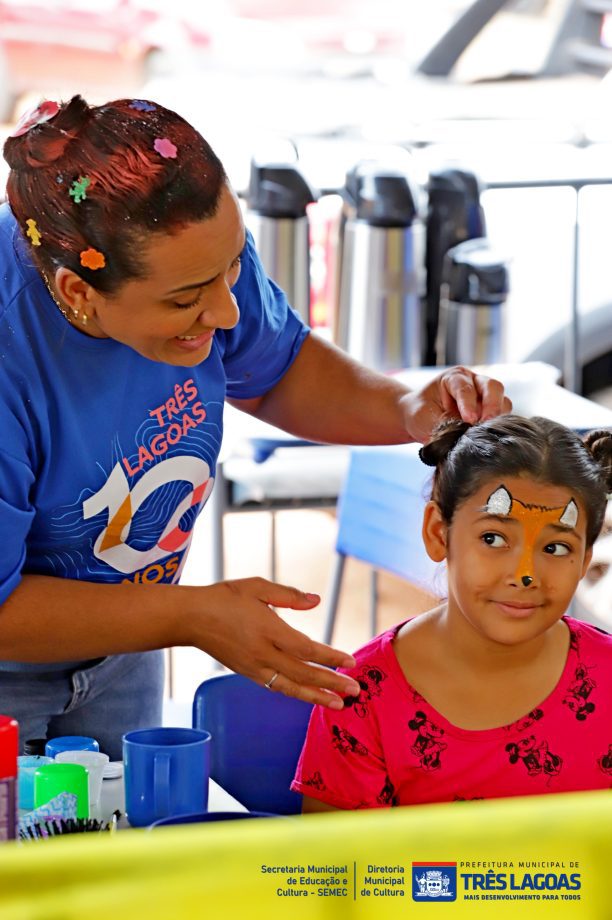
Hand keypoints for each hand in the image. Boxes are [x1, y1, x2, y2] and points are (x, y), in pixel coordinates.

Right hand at [191, 577, 360, 707]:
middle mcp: (262, 653)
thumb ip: (289, 595)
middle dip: (331, 682)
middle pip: (303, 673)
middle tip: (355, 690)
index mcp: (268, 630)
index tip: (350, 661)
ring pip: (290, 686)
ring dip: (317, 696)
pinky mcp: (247, 673)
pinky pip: (276, 686)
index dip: (329, 657)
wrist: (190, 618)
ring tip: (339, 704)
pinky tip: (310, 695)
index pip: (306, 649)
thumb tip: (316, 600)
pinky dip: (296, 693)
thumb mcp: (257, 587)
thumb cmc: (224, 598)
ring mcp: (254, 667)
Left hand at [401, 365, 511, 442]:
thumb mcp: (424, 418)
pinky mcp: (491, 412)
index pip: (465, 387)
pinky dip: (499, 426)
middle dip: (492, 405)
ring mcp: (485, 396)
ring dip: (498, 417)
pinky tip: (490, 436)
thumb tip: (458, 440)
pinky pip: (503, 416)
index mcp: (454, 378)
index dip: (468, 404)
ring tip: (487, 433)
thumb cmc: (420, 413)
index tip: (469, 420)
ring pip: (503, 401)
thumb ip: (442, 426)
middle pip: (492, 387)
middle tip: (486, 423)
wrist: (420, 419)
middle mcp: (474, 382)